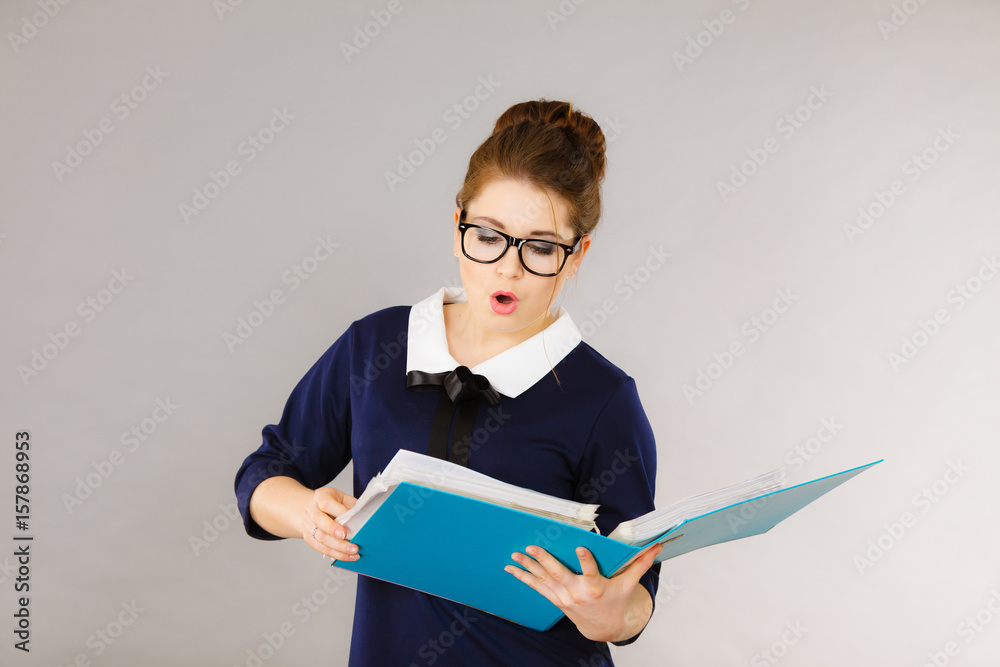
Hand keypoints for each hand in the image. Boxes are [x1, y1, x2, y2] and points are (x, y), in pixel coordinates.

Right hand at [301, 486, 358, 561]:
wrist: (312, 508)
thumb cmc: (332, 502)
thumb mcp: (342, 498)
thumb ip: (352, 506)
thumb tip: (366, 519)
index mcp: (321, 496)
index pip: (326, 503)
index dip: (338, 512)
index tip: (350, 522)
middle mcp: (311, 510)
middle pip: (319, 521)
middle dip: (335, 531)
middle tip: (350, 539)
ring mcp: (308, 525)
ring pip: (320, 538)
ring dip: (338, 547)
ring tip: (354, 551)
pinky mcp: (309, 538)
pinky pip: (320, 548)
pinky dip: (335, 554)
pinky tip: (347, 556)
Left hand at [504, 541, 662, 642]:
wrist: (601, 627)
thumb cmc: (614, 601)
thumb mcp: (627, 585)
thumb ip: (639, 564)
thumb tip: (656, 546)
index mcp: (596, 588)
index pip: (592, 573)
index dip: (586, 561)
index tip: (580, 548)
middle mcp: (577, 593)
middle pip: (560, 575)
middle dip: (545, 561)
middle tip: (533, 546)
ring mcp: (564, 597)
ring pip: (544, 580)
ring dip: (528, 566)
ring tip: (515, 554)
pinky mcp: (555, 599)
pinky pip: (537, 587)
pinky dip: (524, 577)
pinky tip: (512, 568)